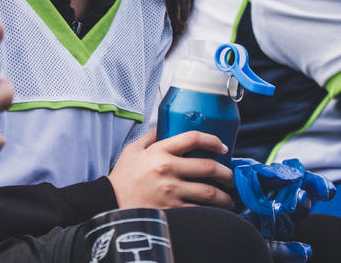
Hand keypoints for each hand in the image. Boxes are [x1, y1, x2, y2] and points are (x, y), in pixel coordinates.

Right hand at [107, 130, 233, 209]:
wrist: (111, 203)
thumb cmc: (123, 177)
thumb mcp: (131, 151)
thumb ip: (149, 138)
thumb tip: (164, 128)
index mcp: (159, 152)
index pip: (192, 138)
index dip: (213, 141)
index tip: (222, 148)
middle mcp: (167, 169)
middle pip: (208, 167)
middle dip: (226, 173)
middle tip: (230, 177)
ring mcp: (171, 191)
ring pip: (209, 192)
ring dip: (224, 196)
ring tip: (227, 198)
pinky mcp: (172, 209)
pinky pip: (200, 210)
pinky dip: (212, 212)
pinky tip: (215, 212)